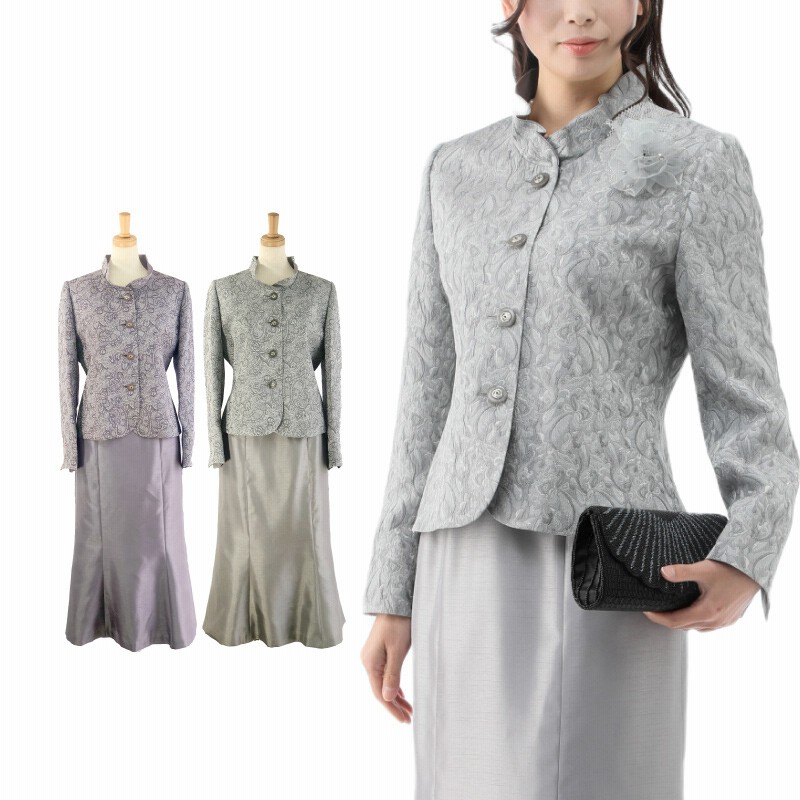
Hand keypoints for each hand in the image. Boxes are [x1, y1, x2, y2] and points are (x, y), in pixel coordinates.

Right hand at [360, 613, 412, 722]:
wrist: (395, 603)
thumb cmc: (398, 625)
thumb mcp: (397, 651)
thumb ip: (392, 675)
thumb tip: (387, 698)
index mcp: (370, 663)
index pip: (379, 693)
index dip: (392, 708)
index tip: (404, 719)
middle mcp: (368, 661)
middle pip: (380, 690)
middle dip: (395, 705)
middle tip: (409, 718)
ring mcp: (373, 656)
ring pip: (384, 682)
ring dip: (395, 696)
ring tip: (408, 709)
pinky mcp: (380, 651)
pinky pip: (385, 674)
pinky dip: (394, 685)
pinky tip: (400, 692)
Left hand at [642, 560, 759, 630]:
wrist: (755, 572)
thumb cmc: (731, 570)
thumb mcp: (704, 569)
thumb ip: (682, 572)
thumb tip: (662, 572)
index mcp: (707, 612)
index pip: (675, 621)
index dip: (658, 618)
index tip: (646, 611)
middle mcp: (715, 621)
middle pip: (684, 627)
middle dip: (666, 620)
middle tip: (654, 610)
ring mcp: (724, 622)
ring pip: (696, 628)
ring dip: (681, 622)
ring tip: (669, 611)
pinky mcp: (730, 619)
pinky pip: (707, 626)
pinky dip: (695, 621)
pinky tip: (691, 612)